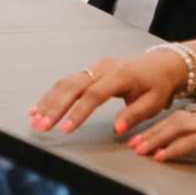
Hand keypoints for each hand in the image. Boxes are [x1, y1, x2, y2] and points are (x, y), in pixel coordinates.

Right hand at [30, 49, 188, 136]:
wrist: (161, 64)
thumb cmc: (158, 85)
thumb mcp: (154, 102)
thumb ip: (134, 115)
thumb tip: (117, 130)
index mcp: (120, 76)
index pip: (94, 95)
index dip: (78, 112)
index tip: (65, 129)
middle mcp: (103, 69)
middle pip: (72, 86)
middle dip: (54, 108)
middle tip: (41, 126)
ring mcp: (94, 67)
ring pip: (65, 82)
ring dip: (48, 102)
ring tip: (34, 120)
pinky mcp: (89, 71)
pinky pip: (67, 82)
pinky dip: (51, 96)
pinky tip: (39, 108)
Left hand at [128, 105, 195, 169]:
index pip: (186, 116)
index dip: (163, 126)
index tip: (148, 136)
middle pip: (176, 119)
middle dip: (152, 132)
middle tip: (134, 144)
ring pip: (178, 128)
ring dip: (156, 140)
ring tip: (140, 151)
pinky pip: (192, 141)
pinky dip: (173, 148)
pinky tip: (162, 157)